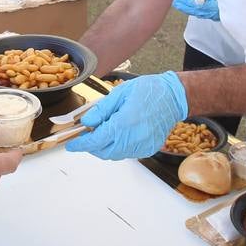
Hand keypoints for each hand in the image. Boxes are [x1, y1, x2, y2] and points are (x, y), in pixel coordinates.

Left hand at [67, 72, 188, 159]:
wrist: (174, 97)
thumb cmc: (149, 90)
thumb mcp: (120, 93)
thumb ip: (101, 110)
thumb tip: (86, 122)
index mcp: (124, 123)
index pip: (96, 140)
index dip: (81, 144)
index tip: (71, 144)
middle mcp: (134, 138)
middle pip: (104, 152)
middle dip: (91, 147)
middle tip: (86, 135)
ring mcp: (143, 146)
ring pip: (115, 155)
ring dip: (105, 147)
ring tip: (104, 131)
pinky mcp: (149, 149)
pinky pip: (128, 153)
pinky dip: (118, 147)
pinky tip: (120, 134)